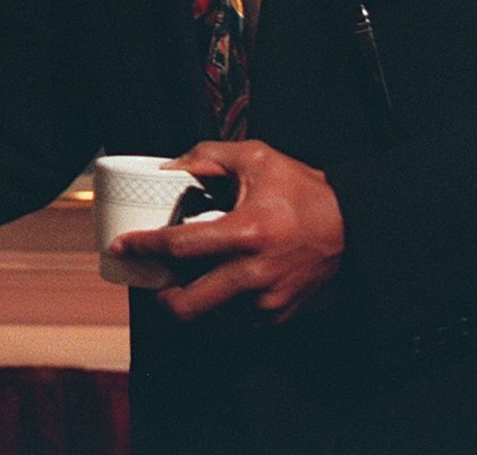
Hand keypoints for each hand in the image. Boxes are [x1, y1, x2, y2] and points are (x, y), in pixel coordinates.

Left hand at [110, 141, 342, 324]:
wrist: (354, 228)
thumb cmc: (304, 191)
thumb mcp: (257, 158)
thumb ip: (208, 156)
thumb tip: (167, 168)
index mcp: (248, 232)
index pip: (180, 247)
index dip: (144, 247)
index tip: (122, 246)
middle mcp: (255, 274)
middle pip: (187, 305)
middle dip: (159, 295)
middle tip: (151, 277)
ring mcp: (267, 301)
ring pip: (208, 317)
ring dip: (189, 301)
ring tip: (183, 279)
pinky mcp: (277, 315)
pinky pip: (232, 320)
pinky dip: (218, 306)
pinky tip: (216, 283)